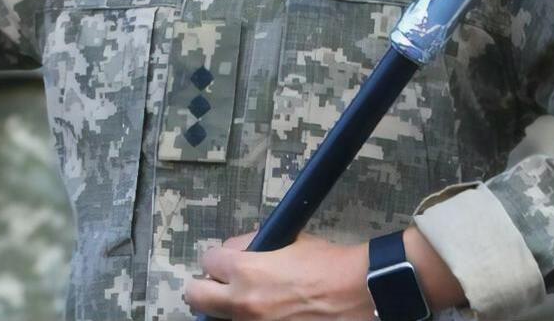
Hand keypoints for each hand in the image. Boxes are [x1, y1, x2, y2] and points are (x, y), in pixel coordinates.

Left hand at [185, 232, 374, 320]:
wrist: (357, 293)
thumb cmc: (327, 264)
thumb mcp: (288, 241)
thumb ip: (256, 245)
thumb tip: (239, 250)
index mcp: (246, 271)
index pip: (208, 260)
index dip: (218, 258)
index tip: (227, 261)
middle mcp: (242, 302)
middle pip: (196, 295)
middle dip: (205, 286)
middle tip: (220, 284)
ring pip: (219, 316)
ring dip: (228, 306)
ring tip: (250, 300)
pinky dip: (250, 319)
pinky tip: (268, 312)